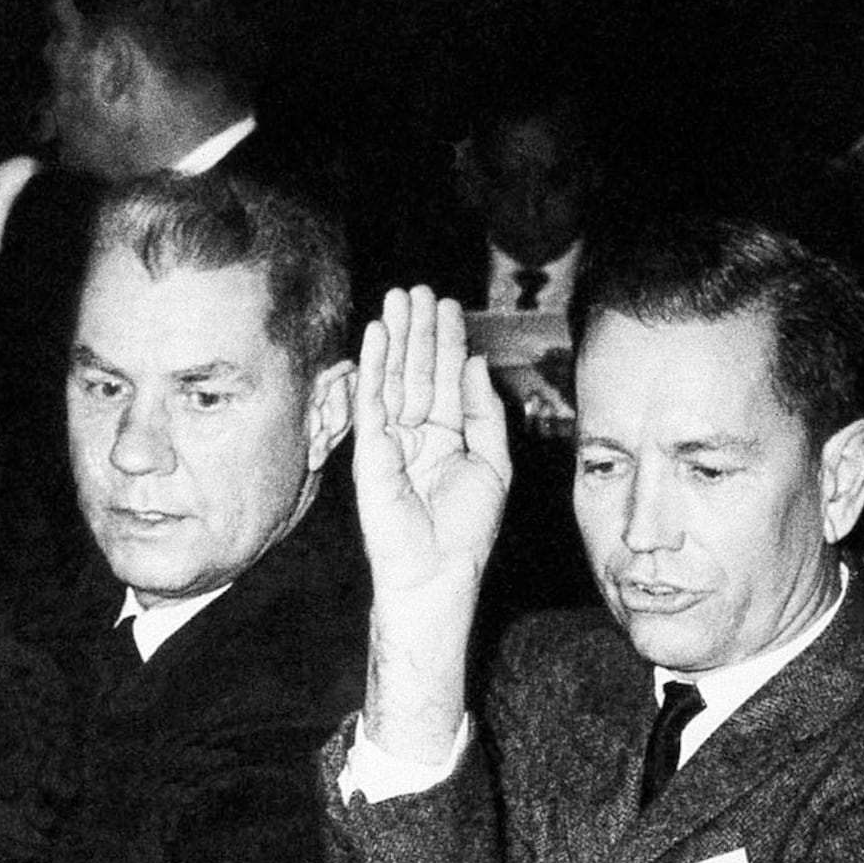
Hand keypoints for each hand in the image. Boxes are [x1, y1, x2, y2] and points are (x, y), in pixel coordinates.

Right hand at [349, 286, 513, 756]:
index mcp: (447, 436)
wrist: (440, 573)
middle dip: (418, 329)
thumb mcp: (493, 463)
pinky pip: (372, 402)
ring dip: (395, 337)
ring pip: (393, 378)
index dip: (446, 341)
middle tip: (418, 288)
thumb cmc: (468, 530)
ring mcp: (391, 442)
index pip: (445, 378)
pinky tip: (378, 336)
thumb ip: (485, 412)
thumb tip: (475, 362)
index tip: (447, 304)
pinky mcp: (371, 453)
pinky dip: (374, 367)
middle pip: (417, 370)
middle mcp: (416, 434)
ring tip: (397, 298)